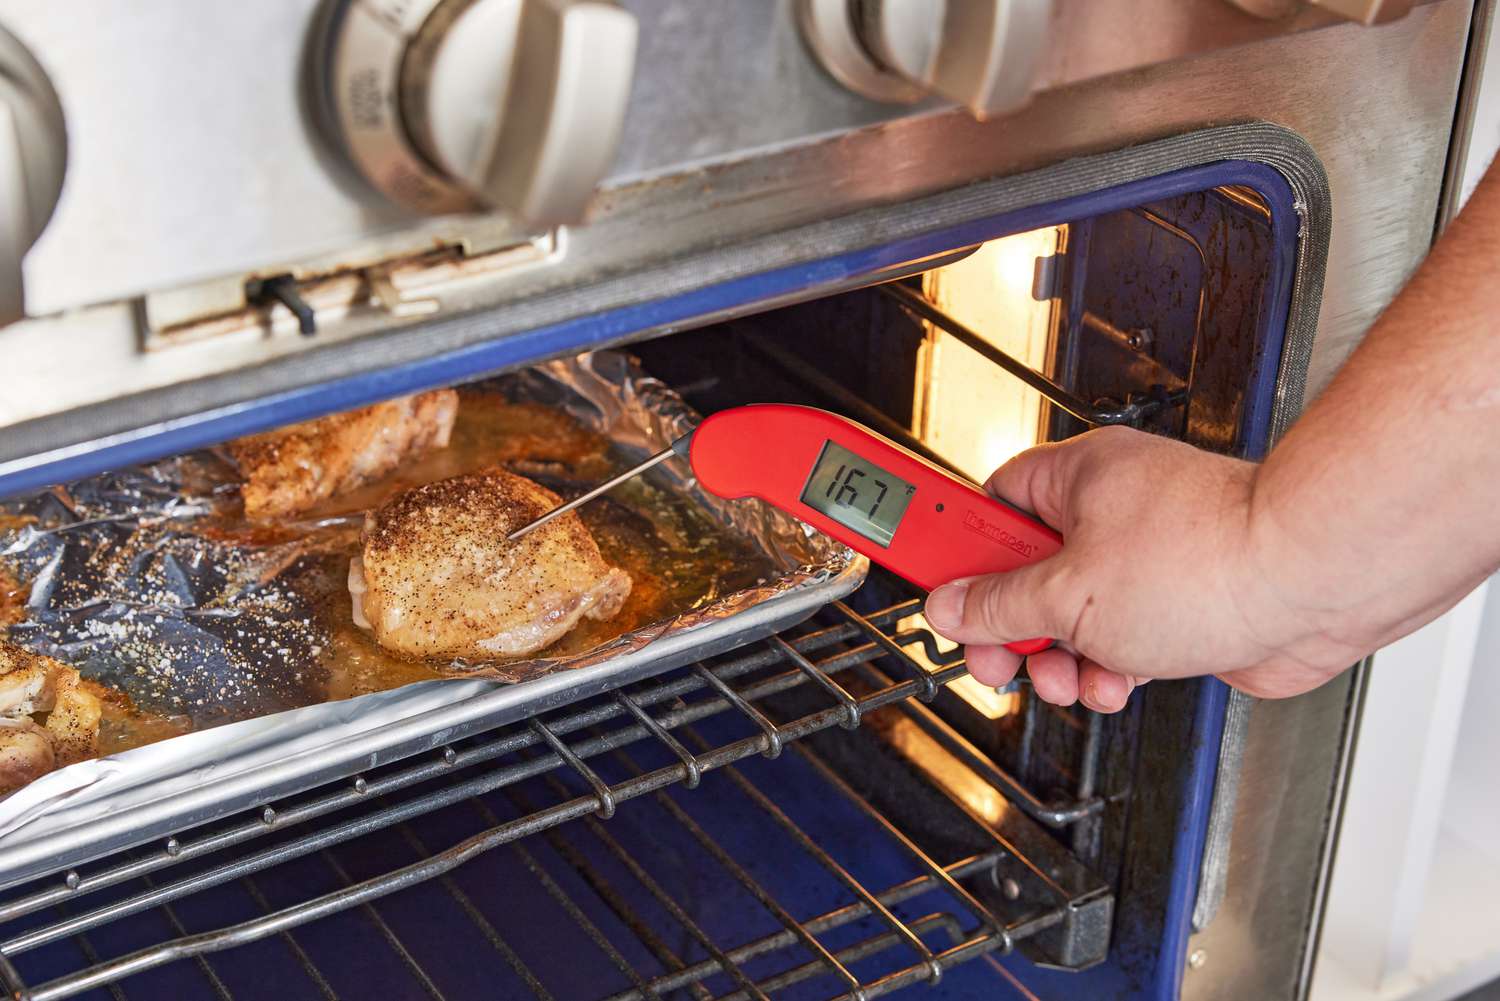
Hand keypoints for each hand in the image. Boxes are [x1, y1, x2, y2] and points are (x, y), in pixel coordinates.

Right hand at [922, 427, 1369, 711]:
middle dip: (1008, 623)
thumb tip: (950, 605)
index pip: (975, 503)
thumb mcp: (1071, 592)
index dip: (936, 533)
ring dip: (1061, 655)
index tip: (897, 547)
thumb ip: (999, 604)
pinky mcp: (1176, 603)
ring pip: (1068, 614)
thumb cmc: (1212, 557)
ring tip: (1071, 671)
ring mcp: (1142, 558)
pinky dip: (1108, 665)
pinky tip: (1119, 678)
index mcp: (1070, 481)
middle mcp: (1105, 512)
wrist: (1314, 580)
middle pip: (1017, 572)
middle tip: (996, 650)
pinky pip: (1115, 638)